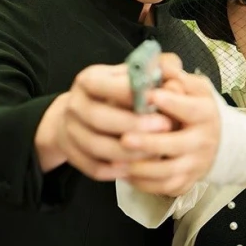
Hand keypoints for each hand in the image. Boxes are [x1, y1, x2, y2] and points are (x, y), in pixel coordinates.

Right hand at [35, 54, 184, 179]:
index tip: (157, 98)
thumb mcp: (129, 77)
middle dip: (134, 124)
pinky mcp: (73, 155)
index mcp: (87, 81)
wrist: (81, 116)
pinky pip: (96, 168)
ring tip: (157, 150)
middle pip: (99, 118)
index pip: (103, 85)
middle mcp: (74, 105)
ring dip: (130, 151)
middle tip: (166, 126)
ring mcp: (70, 132)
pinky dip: (118, 170)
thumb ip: (153, 74)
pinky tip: (139, 166)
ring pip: (98, 147)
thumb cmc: (115, 93)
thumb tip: (175, 79)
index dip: (129, 92)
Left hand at [119, 66, 220, 195]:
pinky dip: (142, 183)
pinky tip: (123, 174)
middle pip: (175, 144)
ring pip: (166, 171)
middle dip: (149, 142)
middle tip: (123, 138)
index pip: (190, 109)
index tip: (147, 96)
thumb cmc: (198, 109)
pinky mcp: (186, 182)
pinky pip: (162, 187)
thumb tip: (158, 64)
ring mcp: (195, 165)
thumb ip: (177, 77)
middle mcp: (203, 141)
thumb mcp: (195, 88)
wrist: (220, 144)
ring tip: (115, 161)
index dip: (170, 103)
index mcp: (205, 113)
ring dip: (140, 168)